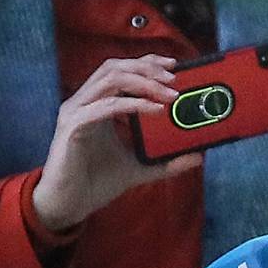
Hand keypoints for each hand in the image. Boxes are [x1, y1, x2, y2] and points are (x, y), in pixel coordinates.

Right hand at [34, 59, 197, 238]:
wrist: (69, 205)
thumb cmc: (96, 182)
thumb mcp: (139, 168)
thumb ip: (166, 162)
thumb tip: (198, 156)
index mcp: (96, 104)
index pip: (120, 69)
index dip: (146, 62)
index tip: (174, 65)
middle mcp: (83, 102)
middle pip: (115, 67)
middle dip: (147, 69)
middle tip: (175, 79)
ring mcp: (76, 112)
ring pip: (110, 80)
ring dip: (143, 83)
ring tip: (169, 95)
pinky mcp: (73, 128)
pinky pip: (105, 106)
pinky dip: (133, 104)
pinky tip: (155, 110)